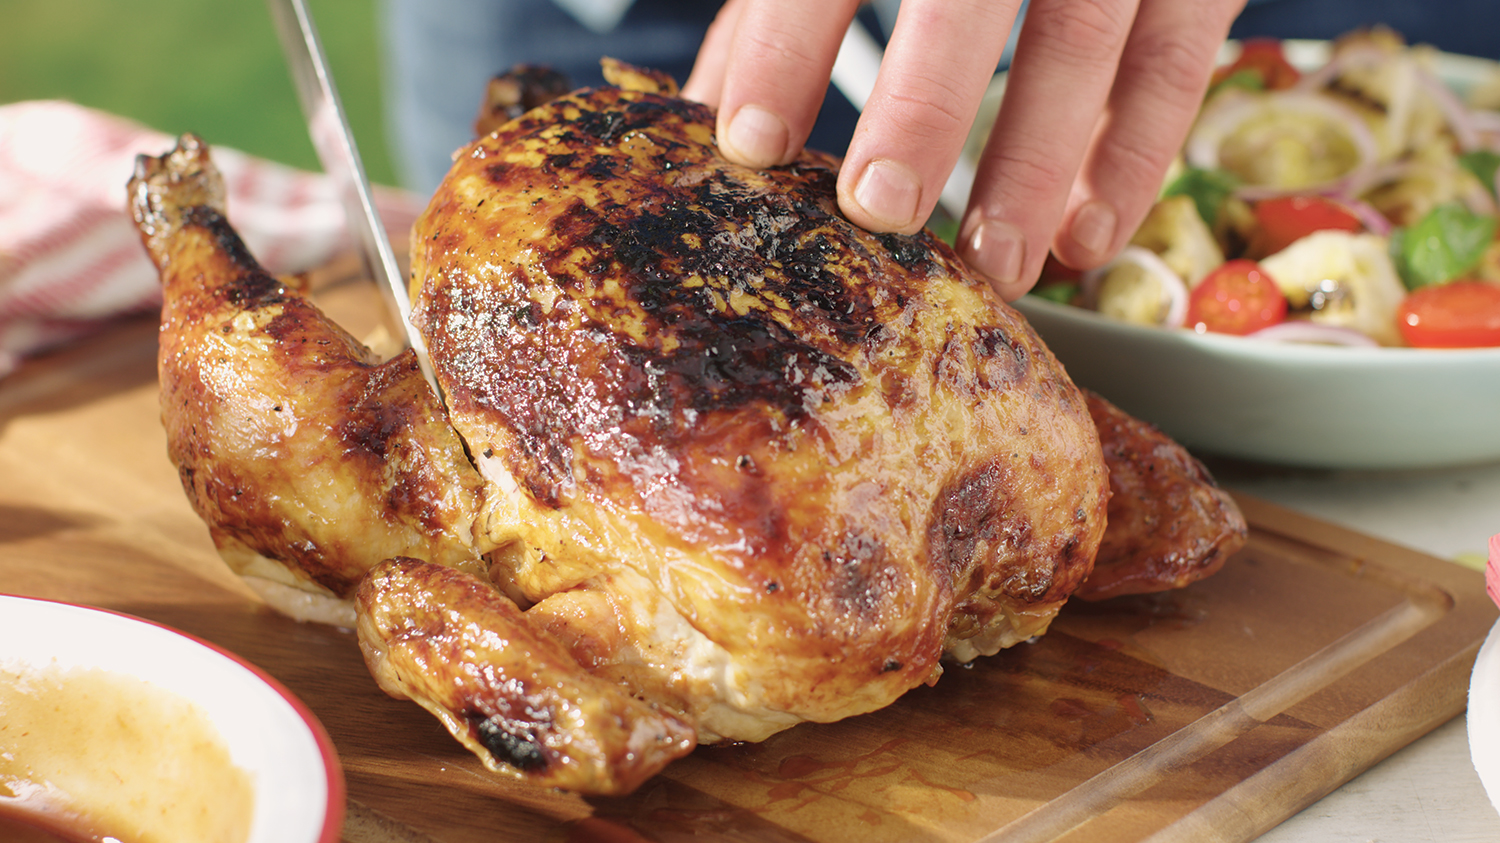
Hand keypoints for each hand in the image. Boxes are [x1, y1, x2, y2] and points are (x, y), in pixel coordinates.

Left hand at [681, 0, 1245, 299]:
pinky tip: (1085, 237)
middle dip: (921, 107)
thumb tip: (706, 108)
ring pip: (1083, 39)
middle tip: (879, 210)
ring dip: (1037, 163)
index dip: (784, 46)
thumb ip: (782, 10)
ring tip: (994, 264)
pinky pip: (1176, 63)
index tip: (748, 142)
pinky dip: (1133, 158)